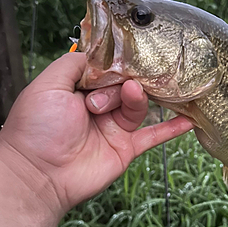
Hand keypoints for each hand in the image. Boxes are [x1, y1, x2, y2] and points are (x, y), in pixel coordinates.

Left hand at [0, 53, 192, 219]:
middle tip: (110, 91)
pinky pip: (154, 136)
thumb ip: (73, 64)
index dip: (116, 63)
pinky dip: (172, 128)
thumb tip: (97, 53)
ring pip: (138, 105)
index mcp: (81, 90)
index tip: (129, 54)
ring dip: (138, 98)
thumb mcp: (49, 84)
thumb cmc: (38, 127)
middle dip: (121, 84)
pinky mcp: (126, 148)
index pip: (108, 69)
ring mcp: (114, 127)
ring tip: (134, 93)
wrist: (40, 173)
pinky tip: (189, 119)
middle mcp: (100, 106)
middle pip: (125, 85)